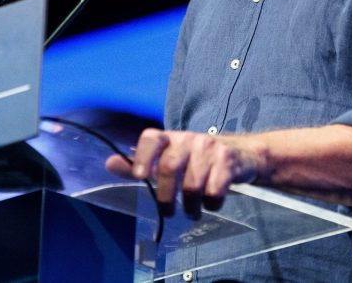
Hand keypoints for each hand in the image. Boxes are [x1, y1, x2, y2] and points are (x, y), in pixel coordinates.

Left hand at [104, 128, 260, 217]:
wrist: (242, 154)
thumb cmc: (197, 160)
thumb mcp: (169, 158)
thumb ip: (140, 163)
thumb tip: (109, 164)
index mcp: (171, 138)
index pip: (151, 138)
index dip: (142, 155)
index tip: (139, 175)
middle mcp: (189, 139)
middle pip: (170, 167)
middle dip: (166, 196)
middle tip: (168, 212)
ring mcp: (210, 148)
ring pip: (192, 184)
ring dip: (190, 206)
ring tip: (191, 212)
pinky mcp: (228, 162)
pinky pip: (215, 190)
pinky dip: (211, 204)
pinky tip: (211, 203)